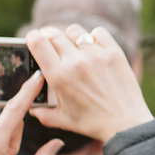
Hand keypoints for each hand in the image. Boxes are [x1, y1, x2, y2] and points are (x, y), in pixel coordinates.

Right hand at [25, 24, 151, 142]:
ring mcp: (96, 55)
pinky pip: (97, 33)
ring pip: (74, 31)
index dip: (32, 37)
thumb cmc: (92, 123)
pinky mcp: (114, 52)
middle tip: (49, 40)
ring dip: (69, 36)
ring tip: (71, 45)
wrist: (125, 123)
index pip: (38, 43)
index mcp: (59, 76)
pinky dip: (92, 37)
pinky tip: (92, 46)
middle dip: (47, 35)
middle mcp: (76, 62)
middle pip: (54, 34)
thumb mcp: (60, 120)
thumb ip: (40, 111)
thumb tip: (30, 102)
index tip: (33, 39)